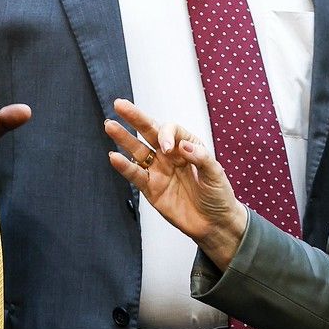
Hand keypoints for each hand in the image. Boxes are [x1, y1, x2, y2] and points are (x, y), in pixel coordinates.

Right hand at [104, 98, 247, 266]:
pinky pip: (136, 175)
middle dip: (135, 118)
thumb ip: (201, 159)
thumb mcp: (216, 175)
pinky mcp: (151, 189)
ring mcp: (159, 171)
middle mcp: (170, 155)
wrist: (214, 224)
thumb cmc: (218, 196)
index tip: (169, 149)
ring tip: (109, 125)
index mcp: (188, 146)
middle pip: (149, 132)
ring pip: (138, 151)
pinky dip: (124, 167)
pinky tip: (113, 157)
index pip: (171, 130)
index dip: (166, 134)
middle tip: (119, 104)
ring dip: (124, 138)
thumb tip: (183, 146)